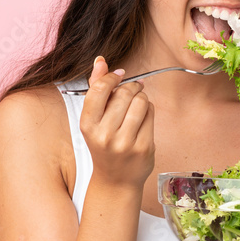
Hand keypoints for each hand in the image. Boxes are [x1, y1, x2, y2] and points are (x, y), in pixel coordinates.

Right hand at [79, 56, 155, 187]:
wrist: (115, 180)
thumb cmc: (104, 144)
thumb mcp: (94, 120)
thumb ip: (96, 88)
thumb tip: (100, 60)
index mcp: (88, 126)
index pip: (99, 90)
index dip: (112, 77)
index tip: (119, 76)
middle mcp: (104, 135)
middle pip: (124, 93)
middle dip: (131, 87)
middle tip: (133, 90)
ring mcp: (125, 143)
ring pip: (141, 101)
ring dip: (141, 97)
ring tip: (137, 105)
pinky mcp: (143, 147)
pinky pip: (151, 114)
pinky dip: (149, 110)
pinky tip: (142, 119)